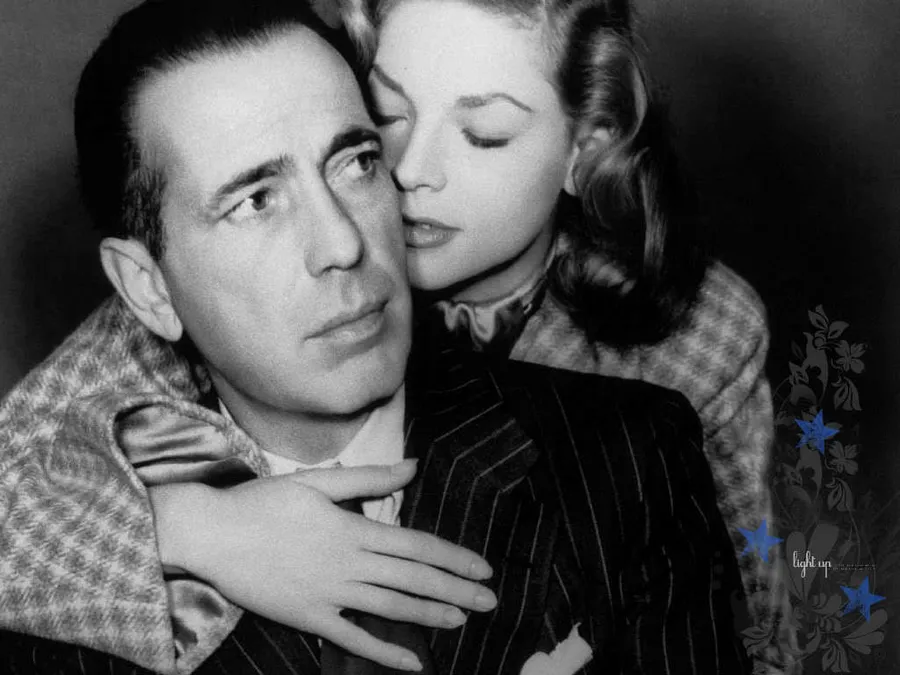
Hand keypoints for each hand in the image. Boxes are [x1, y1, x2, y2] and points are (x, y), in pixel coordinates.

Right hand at [150, 459, 496, 670]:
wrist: (211, 534)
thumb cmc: (263, 502)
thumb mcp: (317, 481)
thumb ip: (368, 478)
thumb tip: (412, 465)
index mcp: (353, 528)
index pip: (416, 546)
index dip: (453, 558)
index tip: (482, 568)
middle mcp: (349, 564)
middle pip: (412, 579)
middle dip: (455, 590)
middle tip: (491, 600)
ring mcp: (329, 595)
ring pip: (390, 609)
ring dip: (430, 615)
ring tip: (463, 619)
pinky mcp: (309, 618)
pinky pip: (353, 639)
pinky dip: (385, 652)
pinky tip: (414, 663)